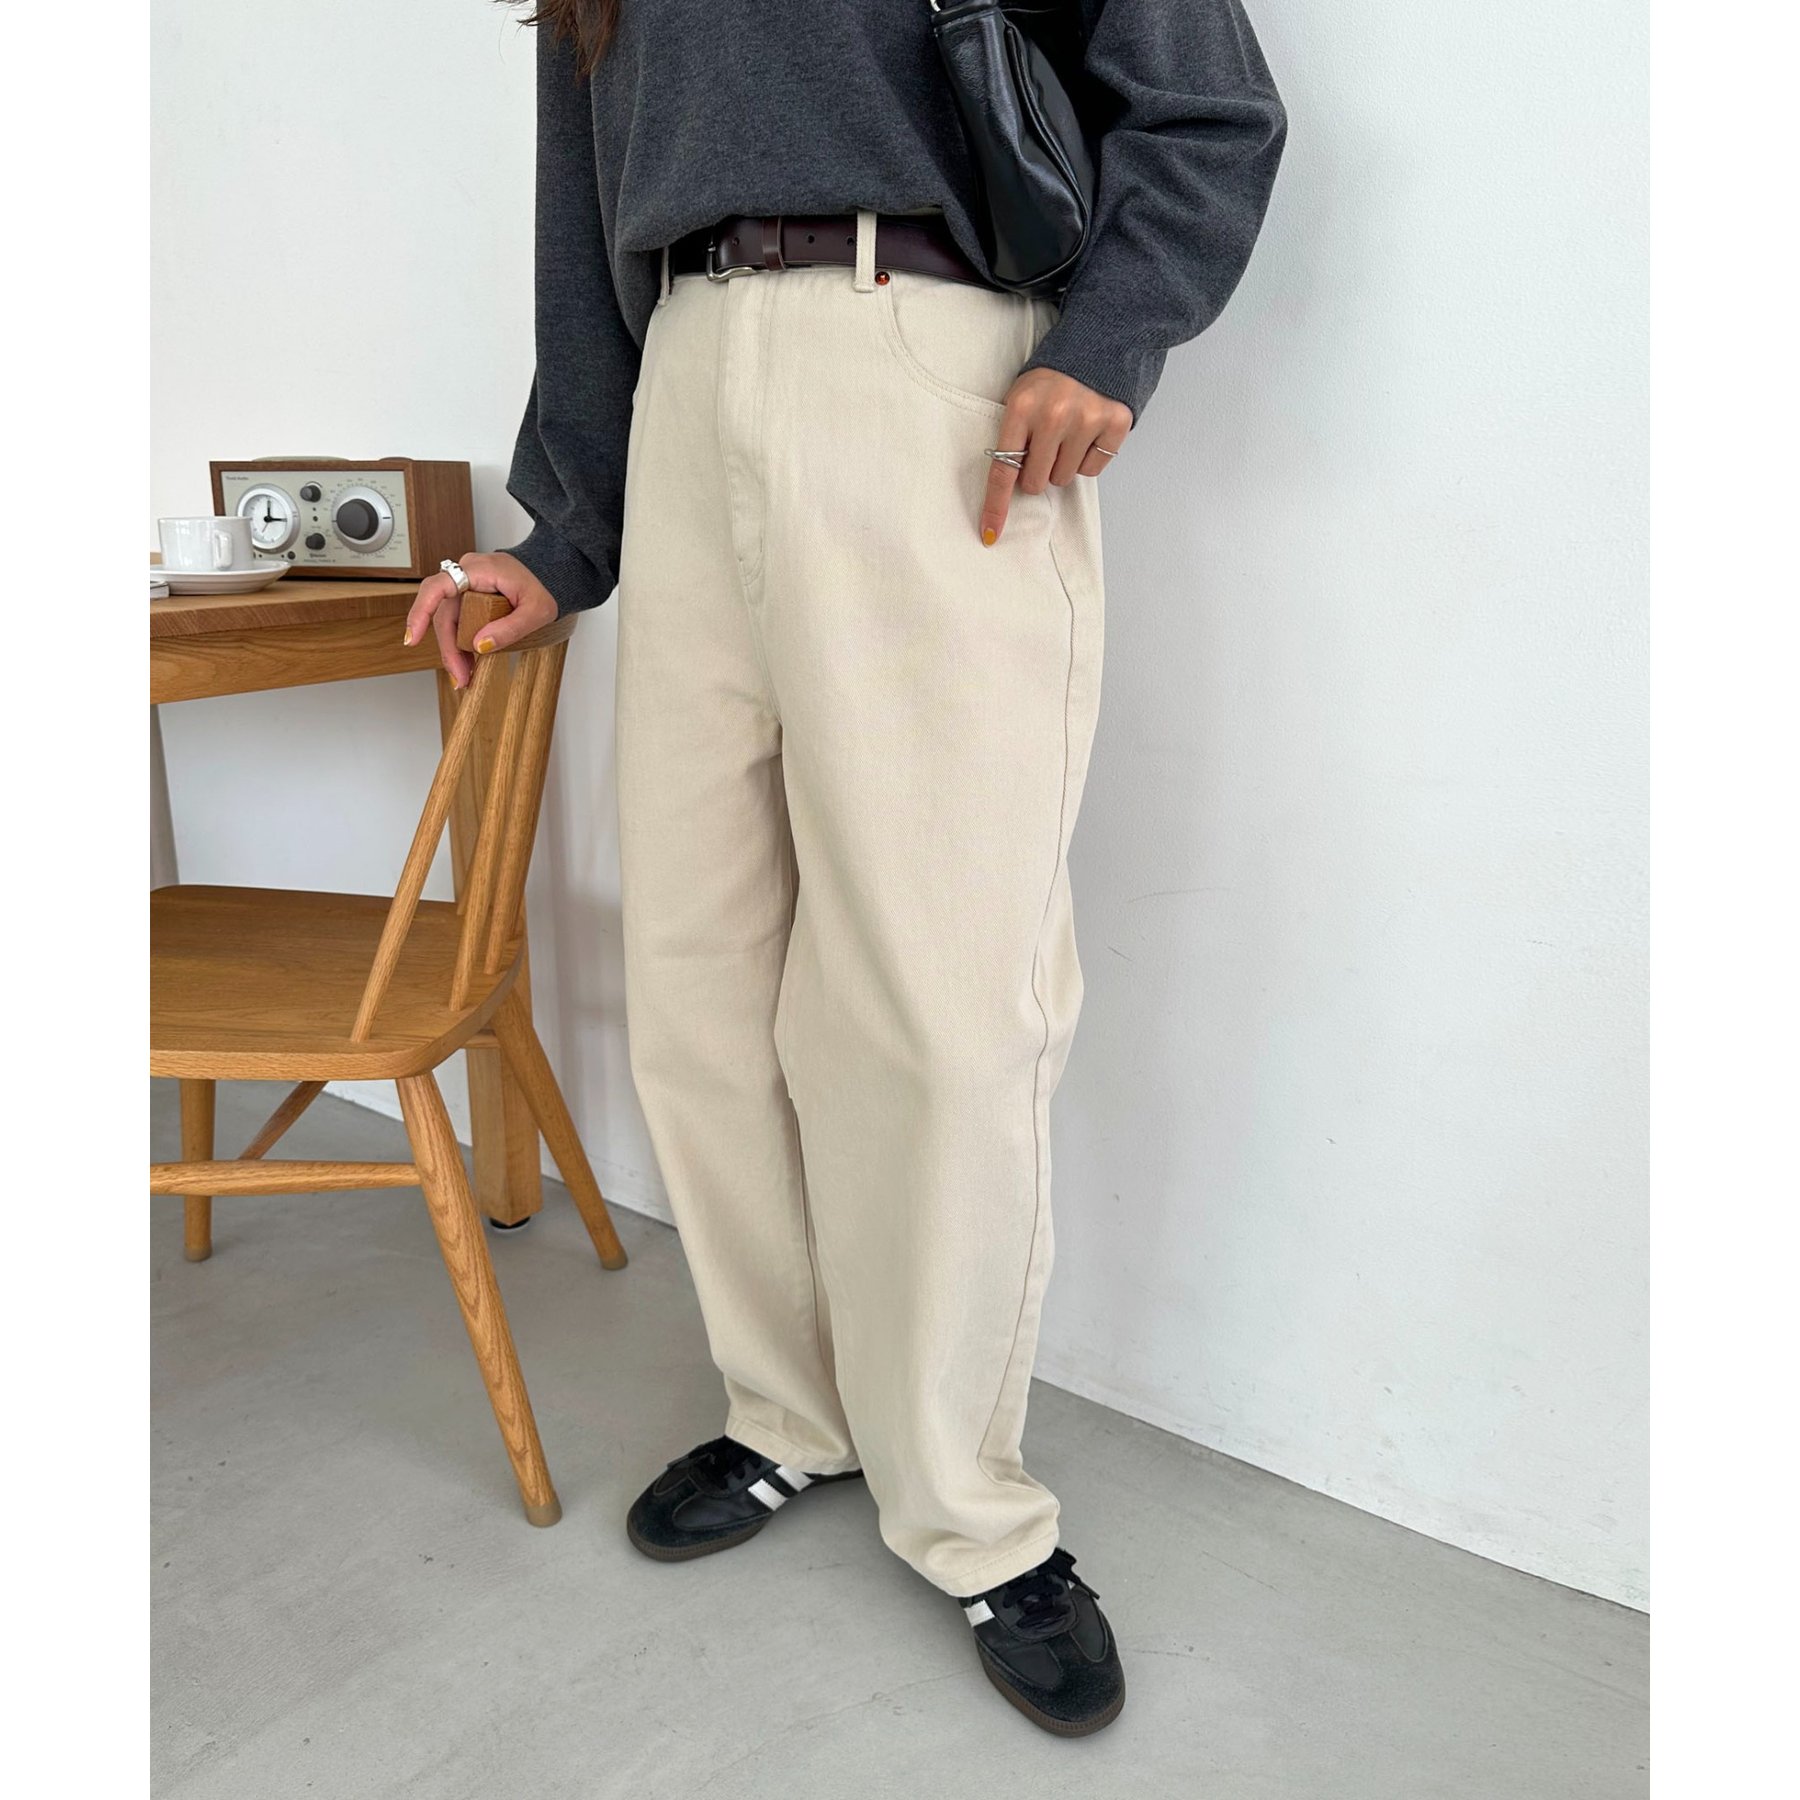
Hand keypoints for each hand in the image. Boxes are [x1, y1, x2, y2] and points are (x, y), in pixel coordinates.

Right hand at [403, 551, 558, 688]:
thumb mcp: (536, 612)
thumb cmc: (545, 586)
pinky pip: (457, 619)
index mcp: (479, 569)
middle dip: (448, 649)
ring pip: (448, 620)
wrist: (551, 574)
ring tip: (464, 676)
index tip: (413, 638)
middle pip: (443, 613)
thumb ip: (510, 628)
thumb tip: (479, 646)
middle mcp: (466, 573)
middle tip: (460, 678)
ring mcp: (465, 584)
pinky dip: (459, 642)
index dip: (420, 612)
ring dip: (453, 650)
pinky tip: (466, 663)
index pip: (438, 587)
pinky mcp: (468, 595)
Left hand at [981, 368, 1130, 545]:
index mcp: (1022, 407)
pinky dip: (1088, 458)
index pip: (1003, 469)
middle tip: (1045, 445)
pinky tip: (1087, 433)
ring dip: (1063, 464)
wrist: (1099, 344)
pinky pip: (1092, 470)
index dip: (996, 505)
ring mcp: (1087, 419)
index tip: (990, 533)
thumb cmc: (1052, 380)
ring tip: (1068, 433)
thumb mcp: (1021, 396)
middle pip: (1036, 482)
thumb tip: (1012, 484)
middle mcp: (1054, 415)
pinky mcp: (1115, 424)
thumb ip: (1014, 436)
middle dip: (1037, 472)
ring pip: (1065, 479)